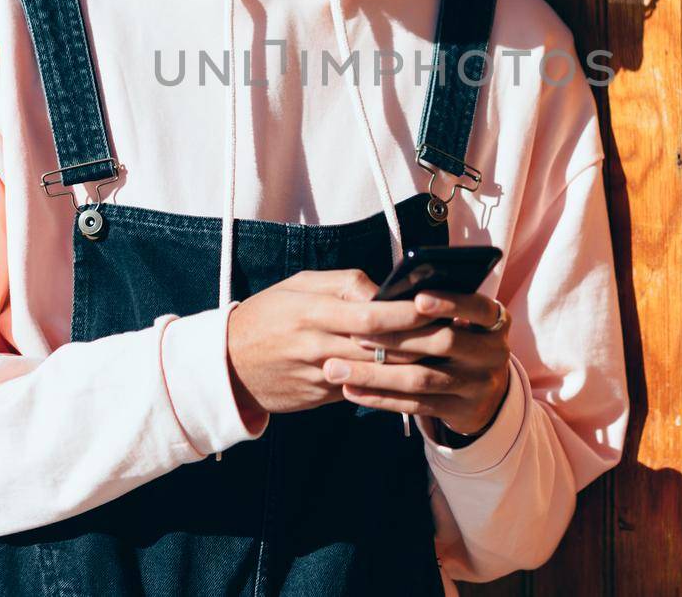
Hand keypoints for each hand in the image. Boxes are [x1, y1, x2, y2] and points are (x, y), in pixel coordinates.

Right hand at [225, 269, 441, 422]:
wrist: (227, 365)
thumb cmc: (267, 315)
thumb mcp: (298, 285)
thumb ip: (343, 283)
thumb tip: (383, 289)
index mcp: (312, 313)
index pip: (370, 315)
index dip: (406, 312)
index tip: (435, 304)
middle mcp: (318, 348)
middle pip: (381, 348)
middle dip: (421, 341)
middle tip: (454, 331)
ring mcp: (321, 378)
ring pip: (378, 373)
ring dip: (413, 365)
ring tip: (444, 353)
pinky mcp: (323, 398)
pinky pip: (364, 390)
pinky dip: (390, 382)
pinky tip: (415, 374)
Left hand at [326, 289, 511, 438]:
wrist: (484, 394)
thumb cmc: (457, 342)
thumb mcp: (460, 321)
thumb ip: (434, 308)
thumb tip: (385, 295)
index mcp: (494, 321)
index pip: (477, 307)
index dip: (449, 302)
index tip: (417, 298)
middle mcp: (492, 353)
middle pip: (444, 343)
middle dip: (395, 338)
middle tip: (354, 335)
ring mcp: (478, 385)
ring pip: (422, 378)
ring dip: (375, 374)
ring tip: (336, 368)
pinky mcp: (461, 411)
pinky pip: (416, 405)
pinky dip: (381, 397)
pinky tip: (351, 390)